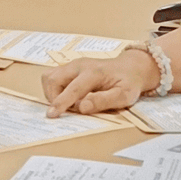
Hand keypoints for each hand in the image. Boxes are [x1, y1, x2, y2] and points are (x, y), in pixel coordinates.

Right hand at [41, 51, 157, 117]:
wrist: (130, 68)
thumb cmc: (128, 83)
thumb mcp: (124, 96)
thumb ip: (103, 101)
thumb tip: (82, 107)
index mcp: (94, 72)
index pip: (73, 88)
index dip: (61, 102)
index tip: (52, 115)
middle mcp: (80, 65)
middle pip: (54, 79)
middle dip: (54, 98)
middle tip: (69, 109)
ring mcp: (73, 64)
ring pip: (50, 77)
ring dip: (53, 94)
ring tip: (68, 103)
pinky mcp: (69, 67)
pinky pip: (52, 77)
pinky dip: (54, 89)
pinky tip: (67, 96)